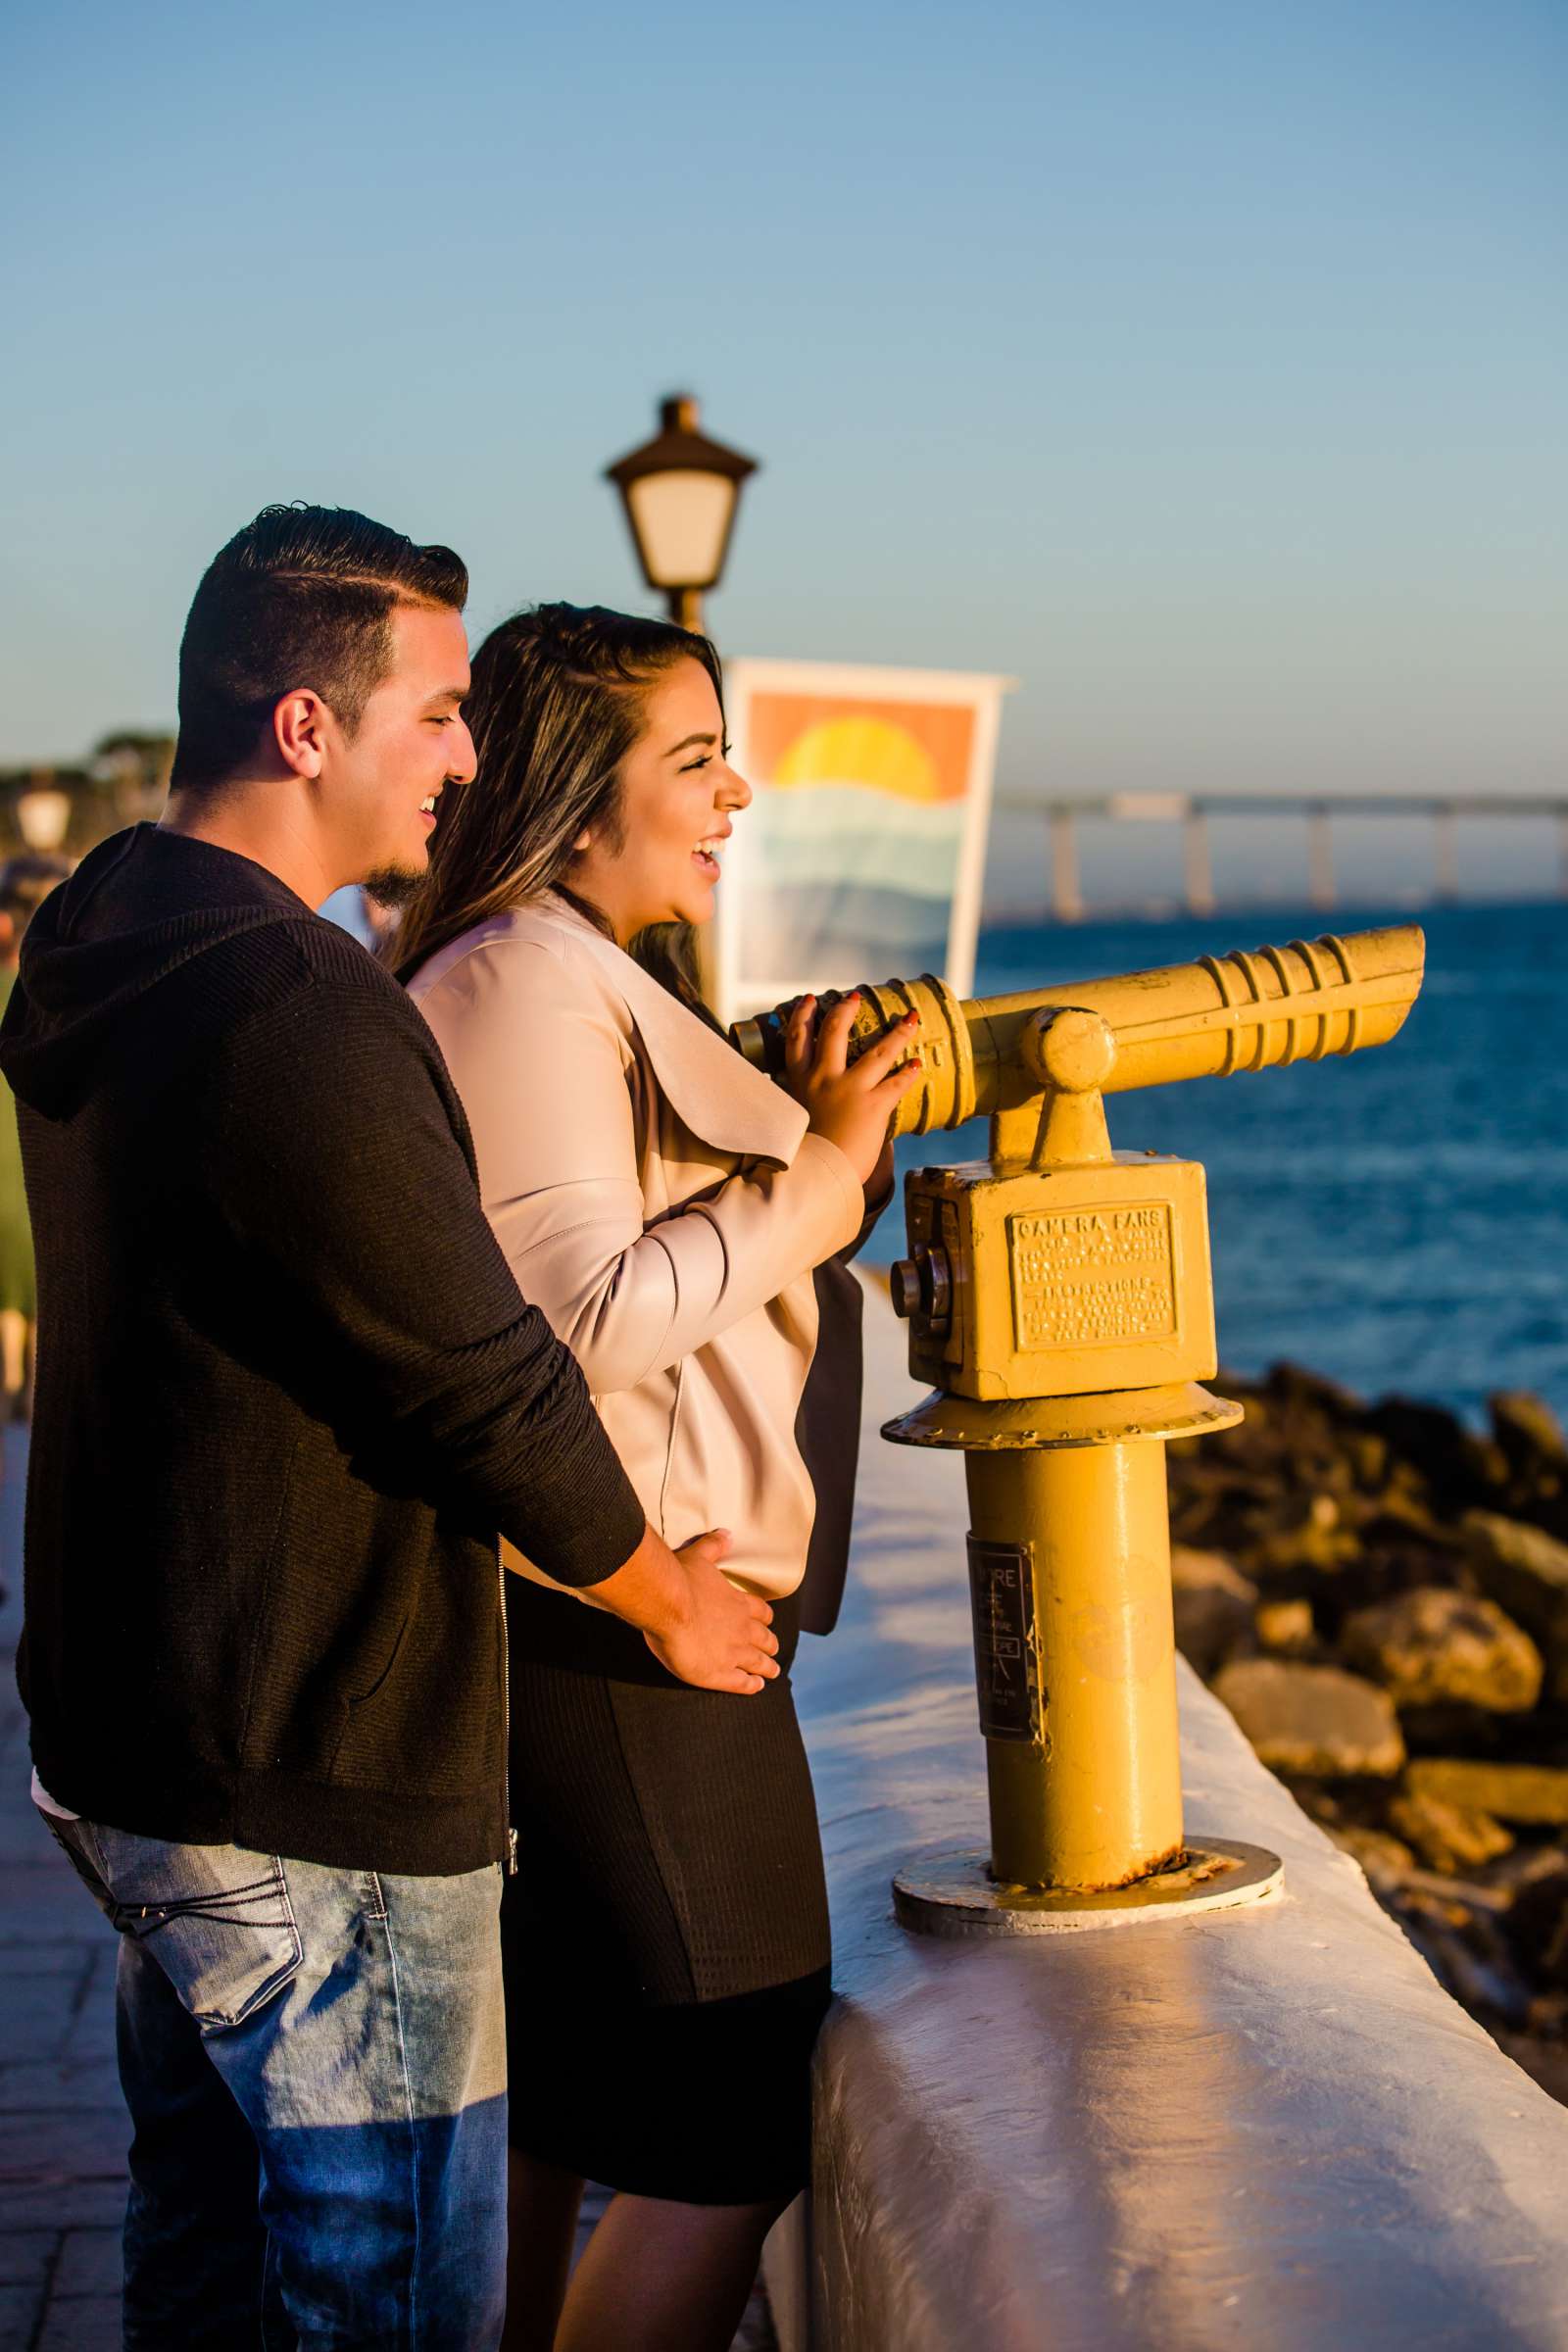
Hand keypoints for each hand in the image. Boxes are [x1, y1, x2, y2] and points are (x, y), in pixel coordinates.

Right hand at [589, 1524, 778, 1691]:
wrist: (668, 1603)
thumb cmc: (681, 1578)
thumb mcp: (699, 1555)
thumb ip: (714, 1546)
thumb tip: (726, 1533)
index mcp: (738, 1603)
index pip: (761, 1613)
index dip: (765, 1619)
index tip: (767, 1622)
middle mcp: (742, 1629)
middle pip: (765, 1639)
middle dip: (770, 1644)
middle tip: (773, 1650)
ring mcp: (733, 1652)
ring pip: (759, 1662)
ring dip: (767, 1667)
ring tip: (772, 1672)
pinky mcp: (719, 1673)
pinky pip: (742, 1683)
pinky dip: (752, 1685)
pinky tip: (756, 1687)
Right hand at [781, 993, 922, 1186]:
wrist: (812, 1176)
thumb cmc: (799, 1158)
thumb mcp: (790, 1124)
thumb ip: (801, 1108)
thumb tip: (810, 1109)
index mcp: (799, 1083)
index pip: (796, 1040)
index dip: (802, 1015)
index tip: (810, 1000)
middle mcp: (823, 1079)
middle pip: (833, 1032)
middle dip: (846, 1009)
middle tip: (855, 997)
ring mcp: (849, 1090)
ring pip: (878, 1052)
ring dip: (898, 1033)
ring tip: (911, 1019)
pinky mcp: (872, 1106)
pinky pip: (896, 1083)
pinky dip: (909, 1073)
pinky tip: (917, 1065)